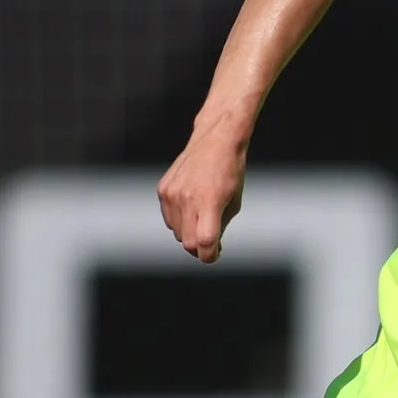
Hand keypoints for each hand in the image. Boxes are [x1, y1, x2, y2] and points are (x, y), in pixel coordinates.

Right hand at [157, 121, 246, 262]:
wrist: (215, 140)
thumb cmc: (230, 169)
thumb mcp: (234, 202)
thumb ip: (221, 227)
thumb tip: (211, 247)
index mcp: (209, 203)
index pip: (204, 242)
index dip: (209, 256)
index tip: (213, 255)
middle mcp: (187, 199)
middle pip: (188, 242)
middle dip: (200, 248)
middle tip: (210, 243)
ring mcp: (172, 194)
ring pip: (177, 233)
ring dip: (189, 233)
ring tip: (201, 219)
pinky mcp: (163, 189)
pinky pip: (169, 219)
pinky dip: (179, 221)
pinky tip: (190, 209)